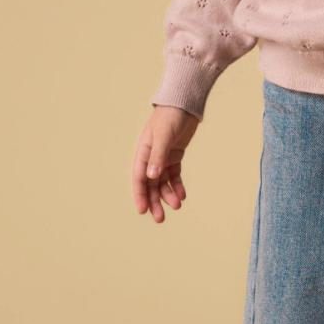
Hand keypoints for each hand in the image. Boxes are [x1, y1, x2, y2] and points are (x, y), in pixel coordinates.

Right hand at [132, 105, 200, 221]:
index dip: (140, 195)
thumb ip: (158, 156)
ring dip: (168, 195)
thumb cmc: (170, 117)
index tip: (142, 211)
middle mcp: (151, 157)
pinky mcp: (175, 156)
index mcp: (143, 152)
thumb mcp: (164, 136)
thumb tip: (151, 178)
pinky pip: (174, 175)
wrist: (184, 104)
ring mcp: (163, 157)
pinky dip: (177, 186)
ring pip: (163, 182)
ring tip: (177, 206)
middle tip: (160, 219)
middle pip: (151, 184)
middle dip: (154, 201)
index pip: (139, 178)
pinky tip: (182, 195)